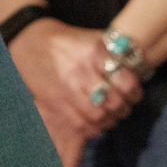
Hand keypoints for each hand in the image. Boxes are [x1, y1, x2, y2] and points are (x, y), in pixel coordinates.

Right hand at [7, 19, 143, 160]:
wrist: (29, 41)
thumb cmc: (66, 40)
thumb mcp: (92, 38)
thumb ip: (114, 53)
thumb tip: (136, 69)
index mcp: (93, 51)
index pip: (126, 81)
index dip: (134, 92)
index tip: (133, 92)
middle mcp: (81, 70)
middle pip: (114, 102)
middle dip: (123, 108)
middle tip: (123, 106)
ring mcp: (66, 88)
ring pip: (99, 117)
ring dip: (110, 120)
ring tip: (110, 115)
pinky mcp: (54, 102)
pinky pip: (82, 125)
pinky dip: (94, 128)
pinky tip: (95, 121)